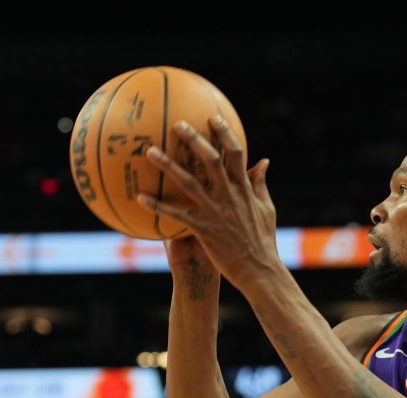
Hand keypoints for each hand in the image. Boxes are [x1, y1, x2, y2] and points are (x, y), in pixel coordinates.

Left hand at [136, 116, 277, 289]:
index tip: (213, 117)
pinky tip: (139, 198)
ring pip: (188, 183)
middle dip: (194, 139)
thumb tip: (264, 161)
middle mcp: (229, 195)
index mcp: (245, 188)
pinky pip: (176, 215)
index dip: (225, 132)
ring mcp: (216, 211)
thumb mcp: (267, 208)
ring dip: (168, 165)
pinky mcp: (204, 229)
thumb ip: (260, 184)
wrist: (259, 271)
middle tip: (177, 124)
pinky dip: (157, 206)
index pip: (235, 154)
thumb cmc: (263, 241)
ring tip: (149, 151)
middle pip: (210, 160)